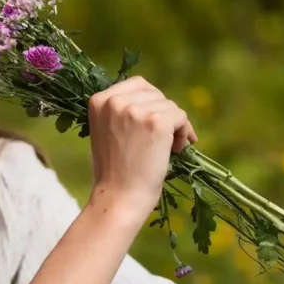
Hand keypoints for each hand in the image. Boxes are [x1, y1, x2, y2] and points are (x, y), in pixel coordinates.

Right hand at [86, 76, 196, 219]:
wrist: (119, 198)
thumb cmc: (115, 171)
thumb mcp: (107, 130)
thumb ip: (122, 111)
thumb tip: (154, 100)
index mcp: (99, 100)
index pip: (137, 85)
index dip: (151, 104)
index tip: (152, 124)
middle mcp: (115, 100)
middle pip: (155, 94)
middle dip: (164, 114)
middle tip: (164, 140)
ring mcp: (135, 110)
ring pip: (170, 105)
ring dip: (175, 125)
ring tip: (170, 148)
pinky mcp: (156, 122)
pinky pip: (180, 117)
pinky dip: (184, 133)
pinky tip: (177, 150)